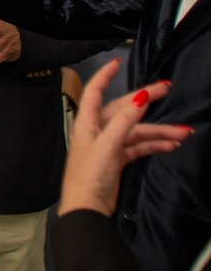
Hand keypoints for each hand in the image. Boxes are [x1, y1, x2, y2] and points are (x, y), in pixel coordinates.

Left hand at [58, 59, 193, 216]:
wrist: (87, 208)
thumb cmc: (90, 174)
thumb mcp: (107, 145)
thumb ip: (124, 121)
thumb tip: (140, 98)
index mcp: (87, 121)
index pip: (95, 91)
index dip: (106, 76)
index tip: (118, 62)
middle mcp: (97, 129)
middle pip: (124, 109)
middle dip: (147, 101)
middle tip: (168, 89)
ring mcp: (109, 144)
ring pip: (136, 131)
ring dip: (159, 131)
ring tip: (184, 132)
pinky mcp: (118, 159)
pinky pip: (138, 146)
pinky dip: (154, 145)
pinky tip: (171, 145)